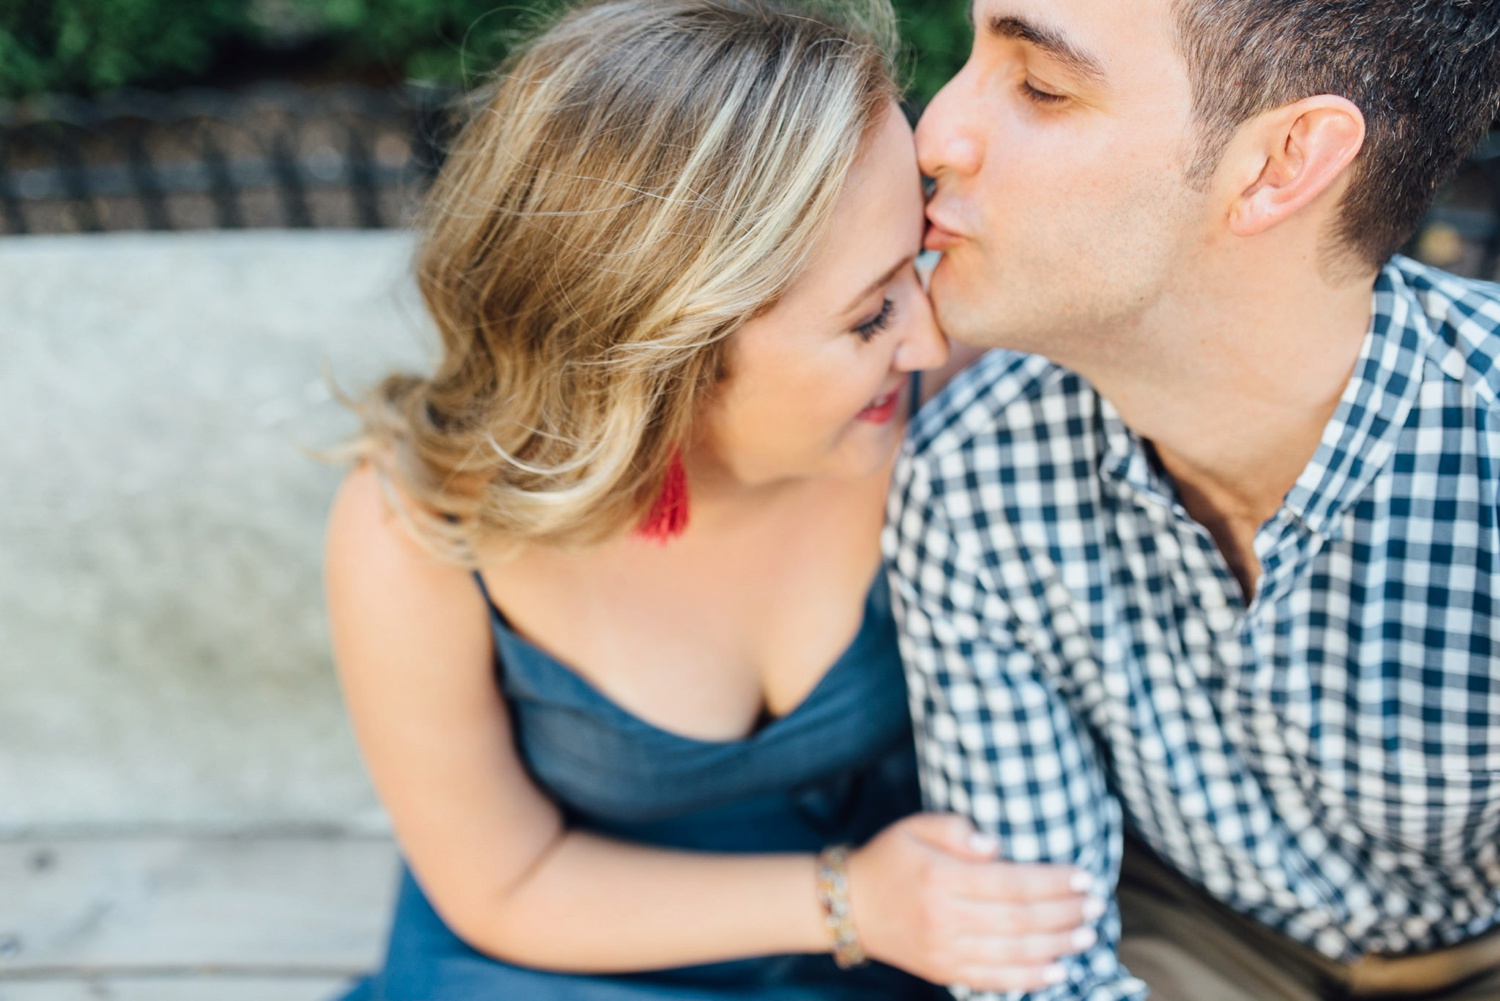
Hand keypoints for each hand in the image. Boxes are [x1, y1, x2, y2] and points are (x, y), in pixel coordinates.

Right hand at [845, 813, 1102, 992]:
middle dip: (1065, 913)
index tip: (1083, 877)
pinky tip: (1057, 970)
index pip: (1011, 883)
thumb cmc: (889, 859)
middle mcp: (945, 917)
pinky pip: (994, 979)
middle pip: (1020, 920)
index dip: (1053, 882)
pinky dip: (1029, 978)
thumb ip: (955, 828)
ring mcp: (945, 950)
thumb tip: (997, 846)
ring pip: (1014, 952)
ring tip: (1086, 934)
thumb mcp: (915, 826)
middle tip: (1096, 904)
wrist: (850, 906)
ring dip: (1057, 946)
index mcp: (941, 877)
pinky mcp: (945, 971)